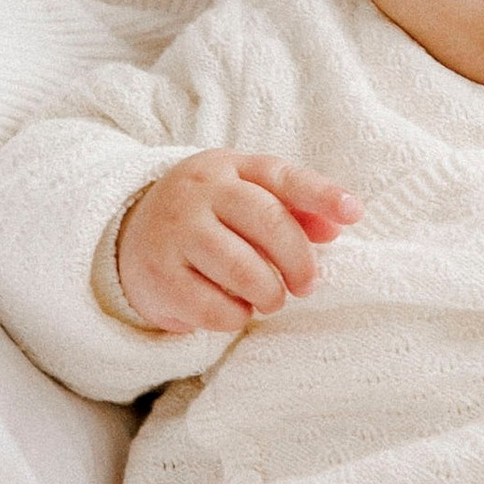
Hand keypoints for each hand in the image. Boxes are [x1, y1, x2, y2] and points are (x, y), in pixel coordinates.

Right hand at [113, 152, 360, 334]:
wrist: (128, 234)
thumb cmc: (207, 216)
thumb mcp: (244, 197)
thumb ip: (291, 207)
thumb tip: (337, 224)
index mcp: (228, 167)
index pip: (281, 176)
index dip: (321, 195)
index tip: (354, 213)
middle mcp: (199, 193)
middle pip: (267, 222)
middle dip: (299, 260)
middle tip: (307, 285)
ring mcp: (175, 232)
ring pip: (242, 268)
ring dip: (269, 293)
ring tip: (270, 299)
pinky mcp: (159, 275)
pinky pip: (213, 306)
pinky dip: (236, 316)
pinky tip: (236, 310)